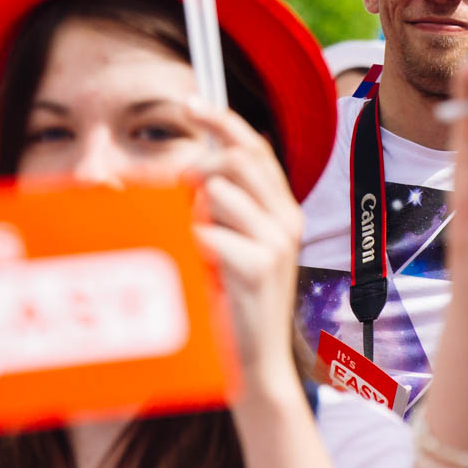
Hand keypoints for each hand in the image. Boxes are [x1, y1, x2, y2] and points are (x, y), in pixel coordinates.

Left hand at [188, 101, 309, 398]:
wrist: (254, 365)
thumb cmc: (233, 304)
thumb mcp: (231, 246)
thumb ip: (221, 208)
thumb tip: (193, 167)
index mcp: (282, 210)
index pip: (255, 147)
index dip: (222, 120)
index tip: (191, 102)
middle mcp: (286, 219)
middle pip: (237, 159)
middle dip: (200, 167)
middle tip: (180, 193)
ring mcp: (277, 242)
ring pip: (218, 193)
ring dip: (192, 216)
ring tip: (197, 252)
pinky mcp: (259, 266)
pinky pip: (208, 233)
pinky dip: (192, 246)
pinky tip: (199, 270)